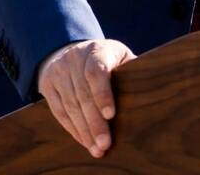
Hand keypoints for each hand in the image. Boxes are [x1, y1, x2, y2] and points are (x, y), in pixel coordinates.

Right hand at [36, 39, 135, 157]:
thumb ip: (132, 70)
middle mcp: (74, 57)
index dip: (102, 94)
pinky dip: (72, 129)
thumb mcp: (120, 57)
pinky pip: (59, 111)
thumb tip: (151, 88)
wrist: (73, 51)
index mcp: (97, 50)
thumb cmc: (108, 59)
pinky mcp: (48, 84)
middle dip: (94, 122)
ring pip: (70, 105)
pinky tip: (84, 141)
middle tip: (105, 143)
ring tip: (96, 148)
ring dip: (83, 130)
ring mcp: (59, 70)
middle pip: (83, 94)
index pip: (97, 71)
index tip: (111, 115)